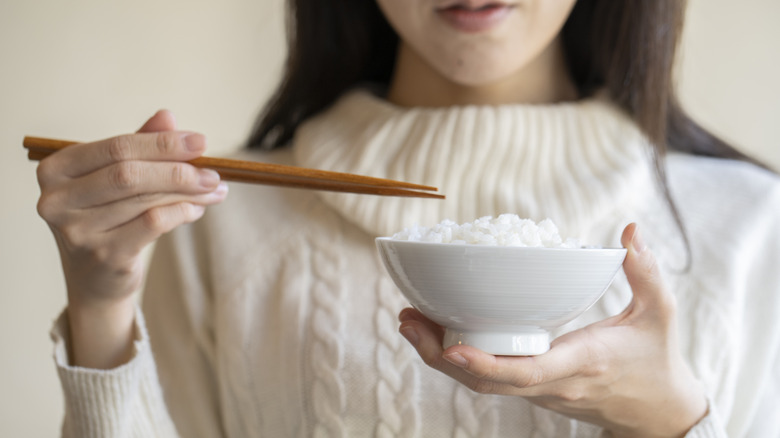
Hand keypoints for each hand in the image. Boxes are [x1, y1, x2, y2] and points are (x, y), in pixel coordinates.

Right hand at [37, 110, 227, 366]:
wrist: (95, 278)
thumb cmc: (107, 217)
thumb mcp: (115, 178)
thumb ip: (139, 146)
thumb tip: (168, 116)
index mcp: (56, 170)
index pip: (116, 147)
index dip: (162, 143)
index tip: (201, 142)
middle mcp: (58, 200)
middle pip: (129, 173)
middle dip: (179, 169)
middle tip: (214, 171)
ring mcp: (78, 231)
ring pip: (146, 199)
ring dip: (189, 191)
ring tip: (214, 189)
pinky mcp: (104, 256)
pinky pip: (154, 224)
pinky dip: (182, 212)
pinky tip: (197, 209)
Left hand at [398, 223, 707, 437]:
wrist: (658, 413)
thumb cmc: (656, 360)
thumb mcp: (660, 313)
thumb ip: (646, 271)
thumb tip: (630, 231)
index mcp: (582, 363)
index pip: (527, 372)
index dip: (485, 363)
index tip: (450, 345)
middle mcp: (554, 384)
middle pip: (487, 382)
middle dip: (440, 356)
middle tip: (407, 320)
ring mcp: (541, 392)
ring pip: (482, 384)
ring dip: (441, 358)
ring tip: (409, 323)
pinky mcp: (534, 391)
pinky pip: (490, 380)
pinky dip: (459, 360)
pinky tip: (437, 333)